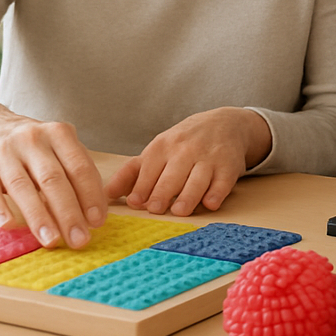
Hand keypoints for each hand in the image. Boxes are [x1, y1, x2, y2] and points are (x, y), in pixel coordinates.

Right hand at [0, 100, 105, 247]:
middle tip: (79, 240)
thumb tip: (93, 213)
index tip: (97, 222)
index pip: (79, 167)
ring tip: (51, 241)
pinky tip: (9, 226)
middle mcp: (32, 140)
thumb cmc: (35, 146)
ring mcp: (4, 153)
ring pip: (22, 187)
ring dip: (38, 217)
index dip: (90, 196)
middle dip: (68, 213)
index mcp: (59, 134)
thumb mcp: (59, 147)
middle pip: (53, 179)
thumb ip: (76, 173)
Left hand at [105, 108, 271, 215]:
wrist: (224, 124)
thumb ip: (132, 172)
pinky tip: (210, 203)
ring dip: (189, 195)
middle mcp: (186, 151)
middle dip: (163, 192)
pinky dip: (217, 193)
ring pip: (197, 179)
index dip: (142, 187)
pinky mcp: (229, 167)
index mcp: (163, 147)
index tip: (136, 202)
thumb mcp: (157, 150)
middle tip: (156, 209)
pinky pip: (223, 182)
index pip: (150, 169)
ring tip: (180, 211)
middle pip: (172, 175)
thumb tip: (106, 195)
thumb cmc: (183, 143)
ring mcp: (208, 159)